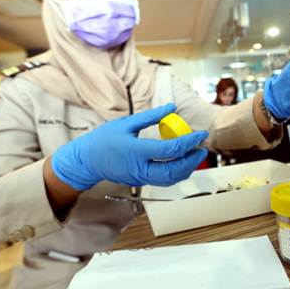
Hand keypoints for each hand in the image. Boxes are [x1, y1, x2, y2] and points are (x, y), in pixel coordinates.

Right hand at [51, 104, 207, 189]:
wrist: (86, 161)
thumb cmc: (103, 139)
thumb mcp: (126, 123)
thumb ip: (151, 116)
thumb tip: (172, 107)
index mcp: (136, 151)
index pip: (170, 150)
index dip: (189, 142)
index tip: (200, 133)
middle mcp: (140, 169)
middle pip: (174, 171)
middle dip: (192, 161)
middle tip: (203, 148)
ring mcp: (140, 178)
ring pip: (170, 179)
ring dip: (187, 168)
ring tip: (196, 155)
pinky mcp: (141, 182)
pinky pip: (163, 180)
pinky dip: (177, 172)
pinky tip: (182, 161)